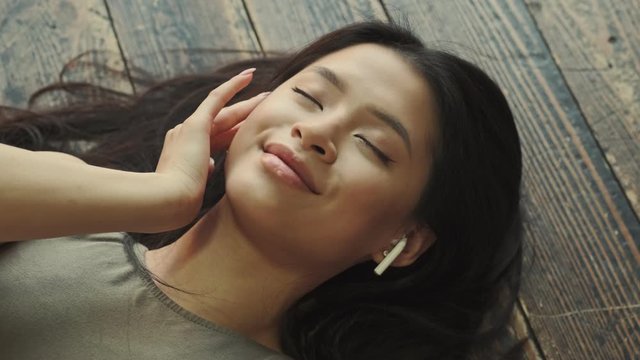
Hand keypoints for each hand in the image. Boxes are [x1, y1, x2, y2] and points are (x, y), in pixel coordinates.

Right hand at [154, 68, 267, 224]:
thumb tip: (209, 167)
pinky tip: (248, 76)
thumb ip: (203, 173)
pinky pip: (217, 99)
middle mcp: (185, 137)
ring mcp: (189, 129)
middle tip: (263, 104)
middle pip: (223, 124)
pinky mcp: (196, 124)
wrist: (170, 197)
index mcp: (187, 154)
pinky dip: (232, 86)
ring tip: (267, 95)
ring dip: (248, 104)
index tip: (245, 131)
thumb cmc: (183, 200)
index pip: (217, 141)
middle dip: (244, 115)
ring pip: (226, 112)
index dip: (234, 134)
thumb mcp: (196, 186)